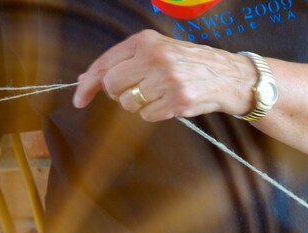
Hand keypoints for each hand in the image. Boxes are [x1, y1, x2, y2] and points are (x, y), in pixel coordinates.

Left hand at [73, 29, 257, 121]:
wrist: (228, 76)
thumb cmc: (189, 64)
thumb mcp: (158, 51)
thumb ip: (124, 62)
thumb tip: (86, 78)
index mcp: (146, 41)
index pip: (105, 63)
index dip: (88, 84)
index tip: (79, 98)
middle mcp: (155, 57)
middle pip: (112, 86)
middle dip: (119, 94)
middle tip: (138, 91)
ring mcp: (167, 79)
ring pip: (129, 103)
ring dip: (140, 105)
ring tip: (160, 94)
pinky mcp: (178, 100)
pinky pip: (148, 116)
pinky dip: (155, 114)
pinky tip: (170, 103)